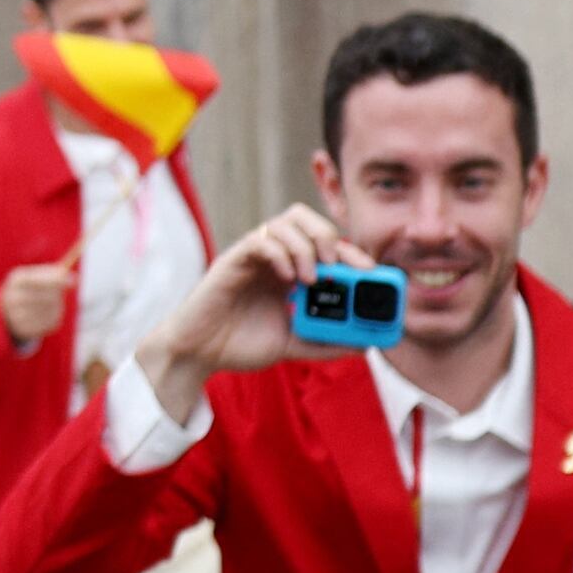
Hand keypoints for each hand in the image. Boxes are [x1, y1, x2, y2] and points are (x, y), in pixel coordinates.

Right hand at [0, 258, 77, 345]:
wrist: (8, 309)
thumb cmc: (30, 287)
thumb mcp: (37, 276)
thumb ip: (54, 275)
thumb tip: (73, 279)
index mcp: (16, 281)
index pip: (37, 280)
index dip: (56, 281)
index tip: (74, 281)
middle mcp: (13, 298)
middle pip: (46, 297)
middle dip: (58, 294)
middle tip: (59, 293)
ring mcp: (16, 316)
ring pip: (51, 310)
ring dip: (57, 304)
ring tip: (50, 302)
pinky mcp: (25, 330)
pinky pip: (50, 322)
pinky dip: (54, 315)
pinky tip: (46, 312)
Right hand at [125, 205, 358, 421]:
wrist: (200, 354)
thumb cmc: (242, 344)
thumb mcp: (295, 345)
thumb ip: (328, 343)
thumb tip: (367, 344)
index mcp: (290, 270)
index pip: (325, 244)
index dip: (351, 251)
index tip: (371, 273)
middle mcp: (273, 257)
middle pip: (305, 218)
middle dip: (328, 235)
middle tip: (337, 266)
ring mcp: (252, 256)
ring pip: (285, 222)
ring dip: (305, 246)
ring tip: (311, 278)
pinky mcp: (232, 260)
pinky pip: (260, 240)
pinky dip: (280, 253)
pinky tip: (288, 279)